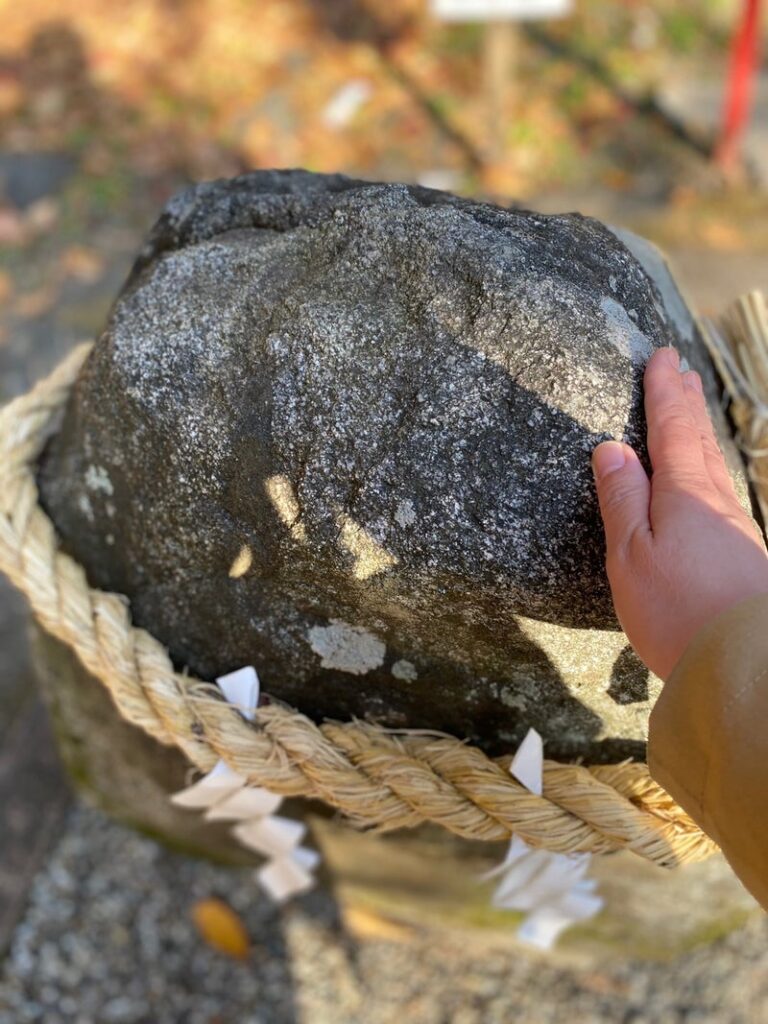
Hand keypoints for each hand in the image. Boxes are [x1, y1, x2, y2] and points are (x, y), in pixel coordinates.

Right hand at [592, 346, 767, 680]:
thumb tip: (611, 450)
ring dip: (700, 434)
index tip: (661, 357)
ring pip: (713, 467)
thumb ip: (622, 501)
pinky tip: (708, 482)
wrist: (747, 664)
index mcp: (685, 495)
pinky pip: (720, 497)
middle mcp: (717, 503)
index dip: (664, 393)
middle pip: (698, 442)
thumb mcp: (631, 556)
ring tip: (692, 413)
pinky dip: (709, 473)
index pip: (671, 430)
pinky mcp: (744, 557)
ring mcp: (736, 530)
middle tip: (681, 372)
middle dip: (687, 404)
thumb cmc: (677, 610)